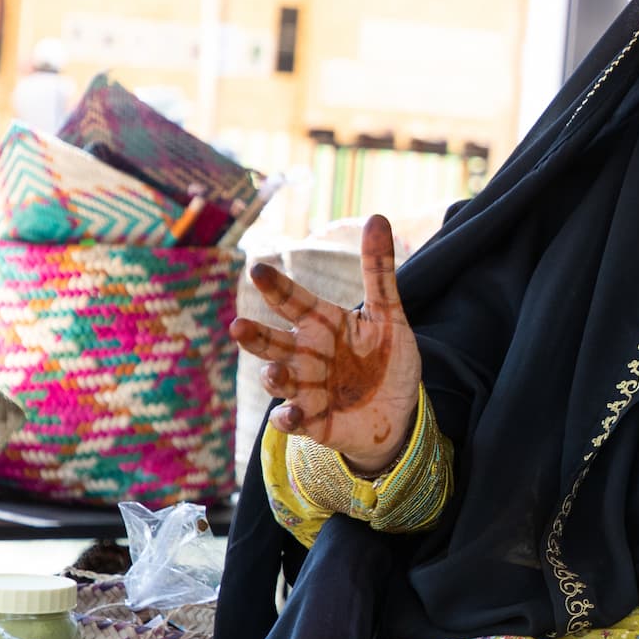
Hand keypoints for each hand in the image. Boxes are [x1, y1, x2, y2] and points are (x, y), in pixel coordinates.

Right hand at [229, 214, 421, 476]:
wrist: (399, 411)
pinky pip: (293, 419)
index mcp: (322, 324)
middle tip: (238, 326)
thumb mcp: (389, 314)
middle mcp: (306, 354)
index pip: (294, 301)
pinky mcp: (313, 420)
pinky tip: (292, 414)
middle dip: (255, 336)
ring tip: (274, 371)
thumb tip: (377, 217)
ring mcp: (306, 388)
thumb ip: (379, 270)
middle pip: (272, 342)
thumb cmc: (386, 359)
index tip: (258, 268)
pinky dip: (289, 417)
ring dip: (273, 376)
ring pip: (278, 379)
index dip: (277, 287)